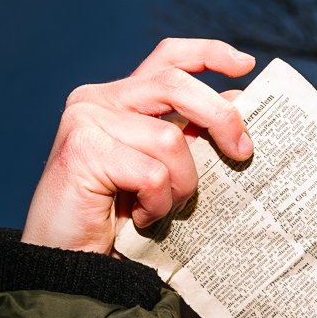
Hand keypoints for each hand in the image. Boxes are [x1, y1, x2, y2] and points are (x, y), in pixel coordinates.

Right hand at [21, 38, 255, 253]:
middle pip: (176, 84)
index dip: (209, 53)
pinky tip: (140, 219)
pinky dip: (158, 203)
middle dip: (221, 116)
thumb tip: (238, 102)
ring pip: (170, 139)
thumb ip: (191, 135)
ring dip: (182, 183)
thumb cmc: (119, 220)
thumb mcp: (164, 170)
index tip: (245, 64)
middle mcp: (98, 99)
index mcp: (120, 98)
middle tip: (243, 152)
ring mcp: (86, 121)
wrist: (71, 264)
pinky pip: (151, 173)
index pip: (168, 57)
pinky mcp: (82, 150)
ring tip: (163, 208)